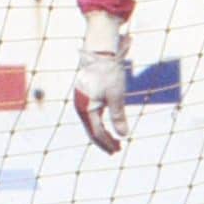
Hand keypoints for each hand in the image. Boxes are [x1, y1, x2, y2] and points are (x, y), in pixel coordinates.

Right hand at [73, 13, 128, 152]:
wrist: (99, 52)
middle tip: (117, 150)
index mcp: (85, 109)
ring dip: (103, 133)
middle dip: (104, 141)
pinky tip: (107, 124)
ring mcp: (81, 101)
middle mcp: (80, 107)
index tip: (117, 150)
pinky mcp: (85, 95)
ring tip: (114, 140)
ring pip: (91, 123)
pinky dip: (100, 122)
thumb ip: (118, 116)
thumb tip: (123, 135)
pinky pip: (91, 115)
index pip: (96, 133)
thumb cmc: (108, 73)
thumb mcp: (116, 96)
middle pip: (92, 130)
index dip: (107, 143)